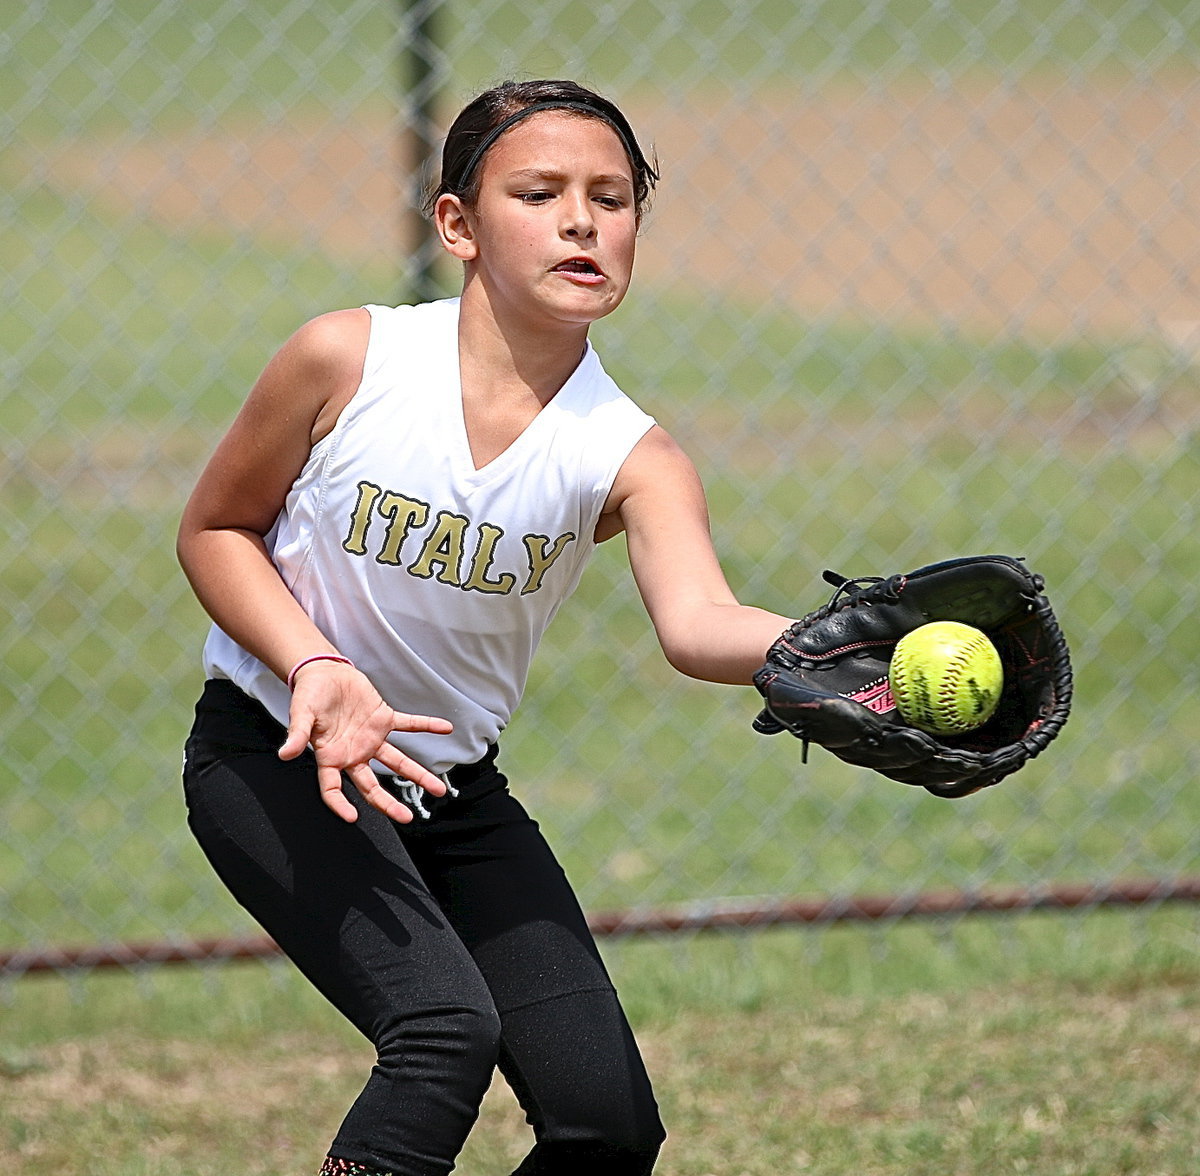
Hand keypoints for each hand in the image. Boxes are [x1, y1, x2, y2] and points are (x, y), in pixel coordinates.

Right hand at [278, 660, 453, 822]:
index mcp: (331, 757)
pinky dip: (426, 725)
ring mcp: (371, 739)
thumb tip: (285, 754)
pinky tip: (445, 728)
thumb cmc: (308, 695)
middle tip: (407, 817)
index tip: (352, 817)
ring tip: (438, 789)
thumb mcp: (301, 714)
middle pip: (372, 786)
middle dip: (388, 803)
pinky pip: (408, 724)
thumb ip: (298, 735)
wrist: (324, 672)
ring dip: (417, 774)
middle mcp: (354, 754)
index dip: (340, 804)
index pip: (333, 789)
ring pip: (397, 763)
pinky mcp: (383, 719)